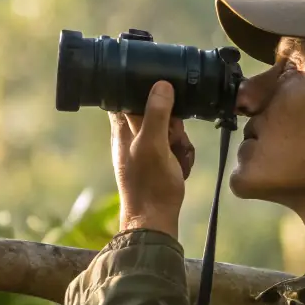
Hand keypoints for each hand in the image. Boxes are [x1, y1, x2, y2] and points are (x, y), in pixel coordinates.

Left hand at [110, 81, 195, 238]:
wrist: (155, 220)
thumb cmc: (149, 183)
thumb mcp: (153, 144)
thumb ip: (156, 114)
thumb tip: (161, 85)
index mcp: (123, 127)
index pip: (128, 94)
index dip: (148, 94)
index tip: (164, 103)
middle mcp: (131, 134)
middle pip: (157, 110)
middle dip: (173, 122)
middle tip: (174, 138)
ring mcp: (146, 147)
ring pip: (170, 128)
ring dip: (180, 141)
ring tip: (178, 156)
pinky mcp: (159, 159)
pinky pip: (175, 146)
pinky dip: (182, 154)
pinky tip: (182, 165)